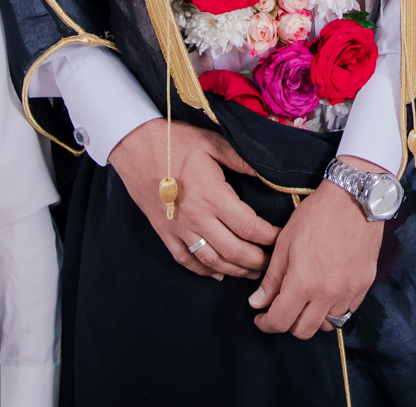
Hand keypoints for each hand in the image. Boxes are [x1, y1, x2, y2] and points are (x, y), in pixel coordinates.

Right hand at [108, 119, 279, 280]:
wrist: (134, 146)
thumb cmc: (175, 141)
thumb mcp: (213, 143)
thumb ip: (242, 160)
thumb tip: (270, 172)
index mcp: (213, 196)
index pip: (249, 227)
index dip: (270, 238)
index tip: (282, 238)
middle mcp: (197, 218)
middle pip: (234, 251)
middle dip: (258, 261)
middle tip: (274, 262)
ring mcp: (179, 229)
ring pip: (212, 261)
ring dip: (235, 270)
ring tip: (253, 272)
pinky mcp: (165, 234)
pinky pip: (186, 260)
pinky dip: (203, 271)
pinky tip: (218, 274)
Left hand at [248, 156, 387, 337]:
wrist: (355, 199)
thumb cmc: (316, 215)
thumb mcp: (285, 242)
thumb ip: (272, 278)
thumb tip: (258, 303)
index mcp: (304, 283)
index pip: (280, 322)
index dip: (266, 324)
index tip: (261, 317)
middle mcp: (328, 294)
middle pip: (304, 331)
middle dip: (288, 324)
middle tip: (282, 309)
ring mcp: (349, 291)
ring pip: (328, 324)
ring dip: (313, 318)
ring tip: (306, 300)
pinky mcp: (364, 285)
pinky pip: (347, 310)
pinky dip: (334, 308)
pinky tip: (327, 291)